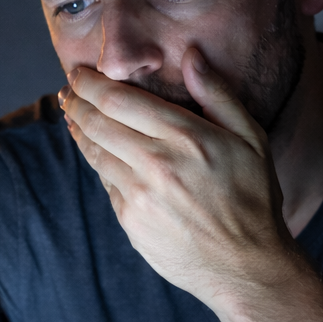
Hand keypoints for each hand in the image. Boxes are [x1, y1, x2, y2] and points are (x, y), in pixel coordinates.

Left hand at [59, 50, 294, 303]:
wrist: (246, 266)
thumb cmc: (254, 198)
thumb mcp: (252, 139)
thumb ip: (218, 94)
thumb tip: (191, 55)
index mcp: (185, 136)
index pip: (118, 99)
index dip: (91, 83)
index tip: (81, 73)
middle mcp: (156, 163)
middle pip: (96, 122)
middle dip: (76, 102)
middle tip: (68, 91)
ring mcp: (139, 196)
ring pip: (95, 153)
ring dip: (79, 130)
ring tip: (73, 116)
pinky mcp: (131, 222)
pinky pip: (107, 184)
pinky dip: (99, 164)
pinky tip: (99, 154)